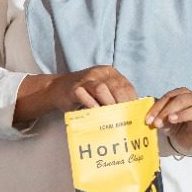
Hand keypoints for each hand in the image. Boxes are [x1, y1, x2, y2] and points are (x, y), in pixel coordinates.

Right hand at [14, 65, 137, 126]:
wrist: (56, 89)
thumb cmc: (84, 94)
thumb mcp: (103, 92)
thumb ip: (115, 97)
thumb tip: (132, 113)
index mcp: (109, 72)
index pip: (126, 85)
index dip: (132, 100)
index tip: (134, 114)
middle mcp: (98, 73)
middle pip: (116, 87)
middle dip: (122, 104)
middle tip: (124, 118)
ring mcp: (84, 79)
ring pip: (101, 89)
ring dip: (108, 104)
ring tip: (111, 116)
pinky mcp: (73, 88)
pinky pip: (84, 95)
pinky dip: (91, 105)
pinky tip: (96, 113)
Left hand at [146, 87, 191, 158]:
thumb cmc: (180, 128)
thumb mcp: (167, 122)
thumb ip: (160, 117)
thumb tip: (149, 118)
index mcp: (185, 99)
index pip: (171, 96)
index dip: (158, 106)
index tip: (148, 119)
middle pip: (185, 99)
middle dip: (168, 109)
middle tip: (157, 122)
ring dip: (184, 114)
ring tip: (172, 120)